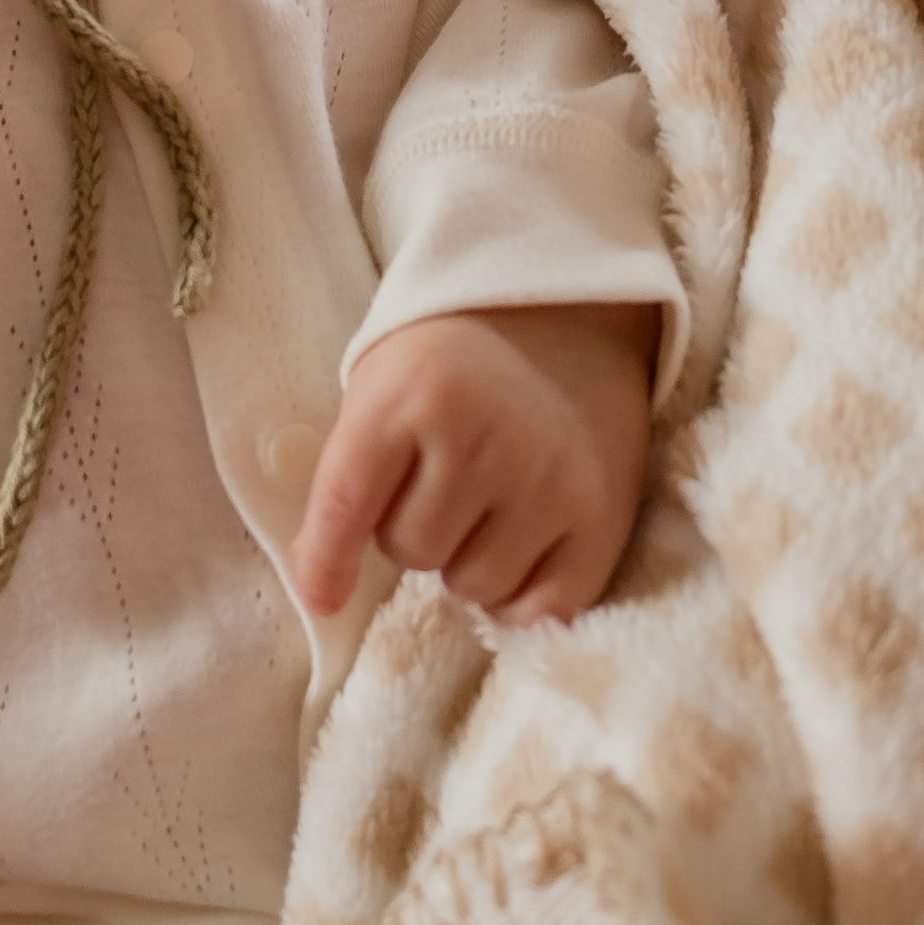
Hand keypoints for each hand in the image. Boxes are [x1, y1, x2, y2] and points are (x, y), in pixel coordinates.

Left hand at [291, 300, 654, 624]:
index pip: (348, 502)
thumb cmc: (455, 358)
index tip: (321, 597)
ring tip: (486, 501)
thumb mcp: (385, 382)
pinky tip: (522, 544)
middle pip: (412, 550)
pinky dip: (521, 595)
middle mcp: (484, 439)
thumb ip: (351, 472)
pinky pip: (543, 608)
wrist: (568, 316)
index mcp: (415, 394)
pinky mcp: (602, 517)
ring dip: (467, 560)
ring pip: (473, 585)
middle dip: (413, 529)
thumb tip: (322, 584)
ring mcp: (549, 481)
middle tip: (441, 480)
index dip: (325, 559)